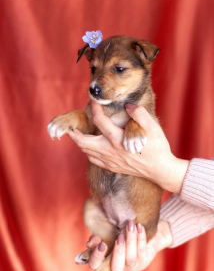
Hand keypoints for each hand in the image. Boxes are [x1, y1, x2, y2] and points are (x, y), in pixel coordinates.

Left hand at [68, 101, 188, 192]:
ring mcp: (110, 160)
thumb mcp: (153, 127)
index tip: (93, 100)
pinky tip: (89, 149)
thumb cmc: (157, 148)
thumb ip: (139, 114)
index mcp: (118, 139)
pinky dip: (87, 153)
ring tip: (76, 135)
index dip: (94, 108)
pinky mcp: (112, 167)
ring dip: (79, 142)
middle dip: (74, 133)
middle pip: (84, 142)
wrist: (160, 170)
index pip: (100, 120)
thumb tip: (127, 106)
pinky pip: (93, 161)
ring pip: (87, 152)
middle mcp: (110, 150)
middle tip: (70, 125)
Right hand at [86, 220, 171, 270]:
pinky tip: (139, 226)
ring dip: (130, 240)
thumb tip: (90, 244)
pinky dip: (140, 237)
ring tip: (130, 225)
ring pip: (131, 258)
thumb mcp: (106, 233)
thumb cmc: (117, 232)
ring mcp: (131, 268)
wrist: (140, 233)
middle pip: (116, 268)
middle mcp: (117, 268)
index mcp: (103, 261)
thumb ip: (97, 238)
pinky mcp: (143, 262)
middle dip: (118, 251)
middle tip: (119, 236)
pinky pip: (142, 251)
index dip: (97, 257)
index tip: (102, 244)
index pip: (95, 265)